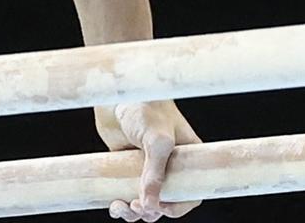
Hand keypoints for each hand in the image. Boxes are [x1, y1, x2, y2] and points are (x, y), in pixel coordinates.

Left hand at [92, 98, 200, 219]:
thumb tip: (148, 206)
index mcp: (187, 157)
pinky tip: (113, 203)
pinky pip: (126, 195)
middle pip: (166, 202)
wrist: (117, 93)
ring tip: (122, 207)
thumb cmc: (146, 108)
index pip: (191, 191)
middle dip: (152, 211)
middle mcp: (169, 165)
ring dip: (134, 212)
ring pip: (144, 203)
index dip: (180, 206)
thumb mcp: (157, 140)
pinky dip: (120, 205)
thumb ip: (155, 173)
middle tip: (138, 208)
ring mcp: (146, 168)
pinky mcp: (126, 168)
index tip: (163, 209)